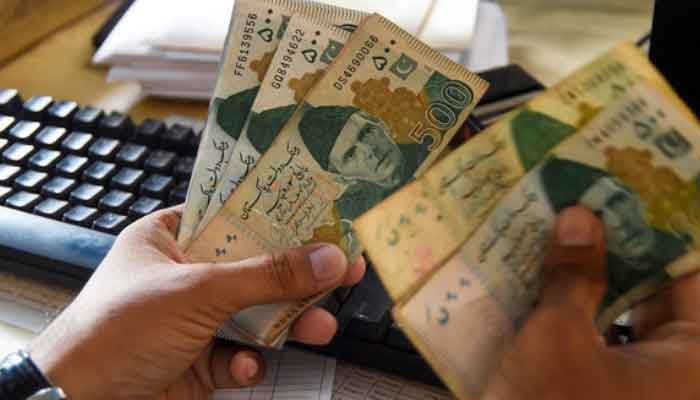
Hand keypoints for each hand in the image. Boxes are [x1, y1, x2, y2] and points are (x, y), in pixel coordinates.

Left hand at [29, 207, 365, 399]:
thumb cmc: (112, 331)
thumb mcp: (197, 290)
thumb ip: (266, 275)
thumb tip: (326, 258)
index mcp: (171, 238)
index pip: (235, 216)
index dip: (279, 216)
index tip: (321, 216)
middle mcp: (184, 276)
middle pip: (255, 268)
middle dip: (297, 276)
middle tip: (342, 269)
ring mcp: (193, 320)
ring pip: (255, 314)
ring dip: (287, 323)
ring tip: (319, 326)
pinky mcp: (199, 360)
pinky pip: (240, 355)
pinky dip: (249, 362)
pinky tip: (245, 366)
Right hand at [483, 206, 699, 399]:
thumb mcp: (556, 341)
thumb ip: (573, 275)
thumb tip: (580, 216)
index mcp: (698, 359)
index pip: (689, 271)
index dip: (654, 225)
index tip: (621, 187)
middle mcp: (687, 373)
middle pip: (660, 292)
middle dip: (617, 250)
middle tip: (581, 206)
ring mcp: (655, 390)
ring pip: (632, 317)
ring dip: (596, 281)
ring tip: (560, 237)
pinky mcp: (621, 397)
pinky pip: (613, 344)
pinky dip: (586, 316)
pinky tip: (551, 286)